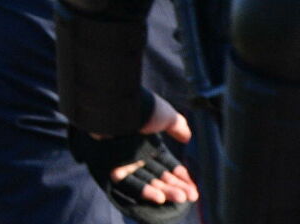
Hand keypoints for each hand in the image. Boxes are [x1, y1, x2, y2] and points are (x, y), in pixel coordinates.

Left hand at [71, 93, 198, 217]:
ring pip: (147, 180)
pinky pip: (129, 182)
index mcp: (148, 141)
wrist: (116, 105)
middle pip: (158, 174)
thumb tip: (187, 137)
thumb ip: (177, 126)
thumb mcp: (166, 115)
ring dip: (164, 191)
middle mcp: (137, 152)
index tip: (193, 189)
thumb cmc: (142, 109)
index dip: (180, 177)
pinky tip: (160, 198)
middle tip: (189, 197)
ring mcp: (124, 159)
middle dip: (175, 187)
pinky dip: (144, 191)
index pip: (167, 164)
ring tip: (180, 198)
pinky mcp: (112, 166)